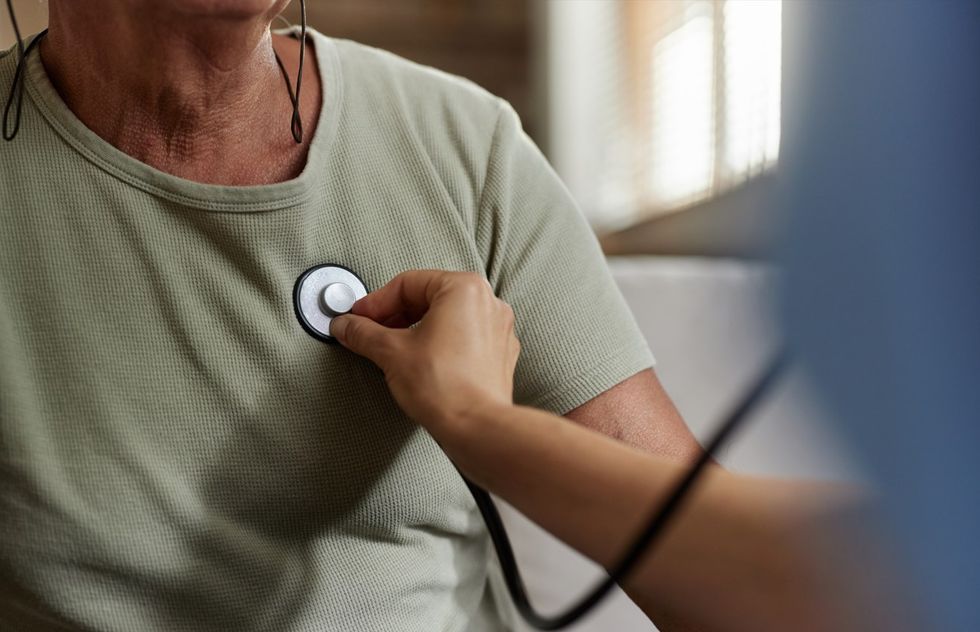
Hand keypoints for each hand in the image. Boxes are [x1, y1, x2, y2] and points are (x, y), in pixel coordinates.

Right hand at [330, 270, 520, 434]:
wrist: (476, 427)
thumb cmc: (446, 387)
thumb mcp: (390, 352)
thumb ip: (363, 333)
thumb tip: (348, 326)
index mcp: (464, 288)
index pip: (408, 283)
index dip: (376, 301)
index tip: (359, 316)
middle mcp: (487, 302)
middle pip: (429, 297)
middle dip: (395, 315)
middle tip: (371, 330)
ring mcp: (498, 328)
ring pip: (447, 318)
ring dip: (415, 329)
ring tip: (392, 348)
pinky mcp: (499, 354)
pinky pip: (463, 337)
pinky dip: (438, 344)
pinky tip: (419, 362)